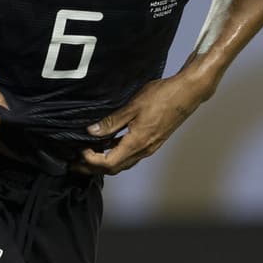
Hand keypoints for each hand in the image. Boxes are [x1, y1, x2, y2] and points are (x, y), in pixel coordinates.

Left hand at [76, 75, 208, 175]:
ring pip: (123, 163)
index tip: (80, 151)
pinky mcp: (152, 141)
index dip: (91, 160)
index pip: (109, 163)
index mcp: (137, 143)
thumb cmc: (162, 96)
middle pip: (115, 168)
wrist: (186, 94)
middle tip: (76, 162)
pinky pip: (130, 154)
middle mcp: (144, 150)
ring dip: (104, 162)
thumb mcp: (132, 106)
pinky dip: (116, 153)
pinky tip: (108, 143)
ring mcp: (149, 147)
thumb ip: (112, 121)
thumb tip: (92, 132)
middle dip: (93, 167)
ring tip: (89, 155)